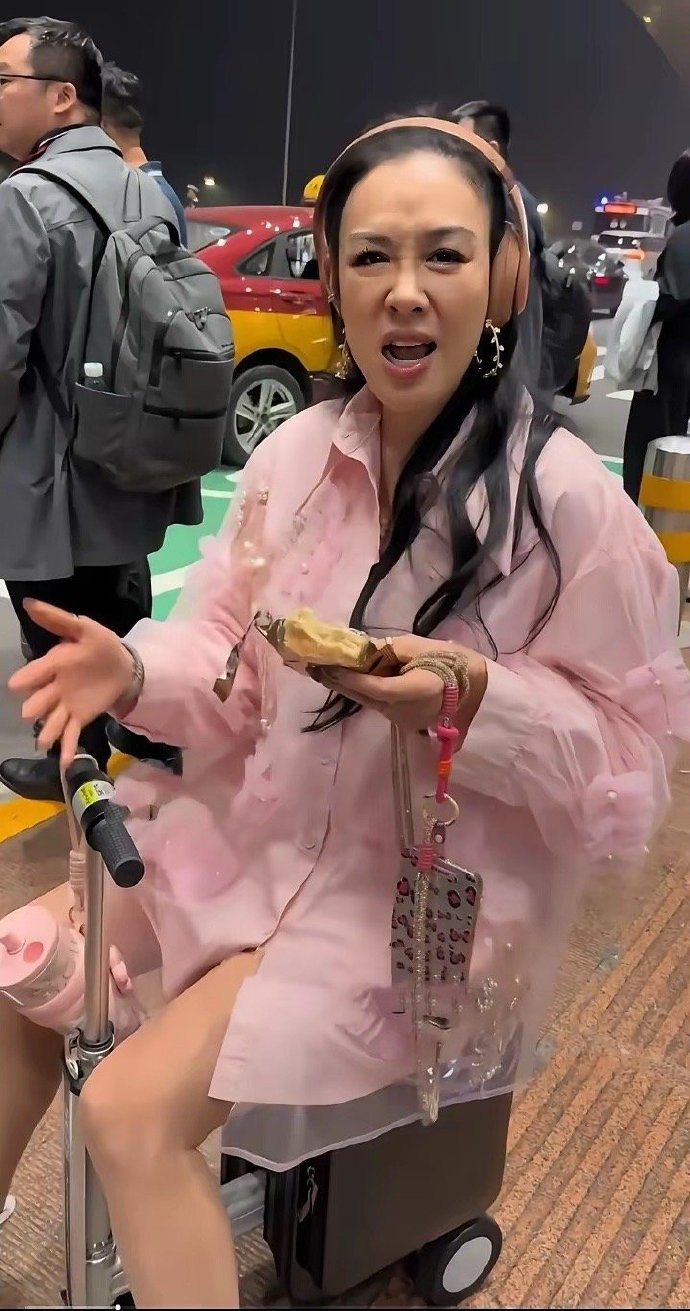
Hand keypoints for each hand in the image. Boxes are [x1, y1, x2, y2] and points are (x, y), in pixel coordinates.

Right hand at [8, 601, 135, 765]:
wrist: (123, 665)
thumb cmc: (100, 645)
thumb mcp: (83, 628)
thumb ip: (58, 619)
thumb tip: (29, 602)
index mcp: (56, 664)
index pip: (40, 670)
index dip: (29, 677)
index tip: (16, 684)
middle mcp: (55, 687)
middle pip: (42, 698)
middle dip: (36, 706)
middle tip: (30, 714)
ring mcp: (66, 705)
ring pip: (53, 720)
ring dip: (48, 731)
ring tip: (43, 743)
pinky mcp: (79, 718)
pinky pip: (71, 734)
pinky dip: (67, 749)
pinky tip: (65, 763)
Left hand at [317, 633, 487, 733]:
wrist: (476, 691)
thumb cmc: (451, 664)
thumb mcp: (422, 647)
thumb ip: (391, 650)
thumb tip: (363, 650)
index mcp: (414, 692)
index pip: (374, 686)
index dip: (350, 677)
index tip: (327, 665)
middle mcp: (404, 710)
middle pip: (363, 696)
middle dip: (337, 681)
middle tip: (311, 667)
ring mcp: (402, 720)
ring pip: (368, 702)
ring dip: (347, 686)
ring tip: (324, 671)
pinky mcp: (402, 723)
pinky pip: (377, 704)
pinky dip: (362, 692)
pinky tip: (348, 680)